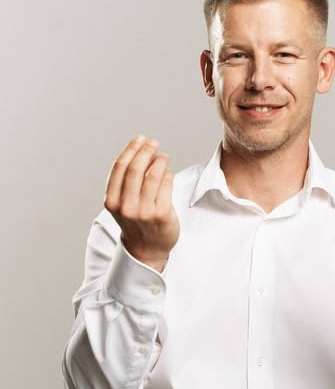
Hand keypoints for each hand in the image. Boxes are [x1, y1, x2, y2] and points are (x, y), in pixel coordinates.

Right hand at [104, 134, 179, 271]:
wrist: (146, 249)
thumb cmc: (135, 222)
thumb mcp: (122, 203)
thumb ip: (126, 181)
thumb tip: (140, 150)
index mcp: (112, 201)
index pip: (120, 167)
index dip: (131, 149)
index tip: (140, 139)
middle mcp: (126, 207)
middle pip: (136, 169)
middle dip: (146, 151)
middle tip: (153, 143)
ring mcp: (144, 211)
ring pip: (153, 175)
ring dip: (159, 160)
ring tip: (163, 157)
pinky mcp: (162, 214)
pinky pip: (166, 184)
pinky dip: (167, 174)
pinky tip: (167, 171)